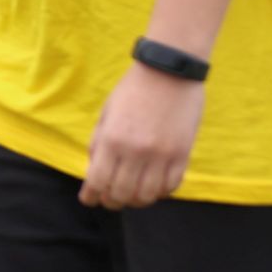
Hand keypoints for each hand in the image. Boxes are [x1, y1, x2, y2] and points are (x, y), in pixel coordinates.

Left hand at [79, 61, 206, 209]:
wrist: (169, 70)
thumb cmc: (133, 89)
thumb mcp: (107, 112)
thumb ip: (98, 143)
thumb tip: (93, 172)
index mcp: (112, 139)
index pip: (98, 181)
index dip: (92, 196)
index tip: (89, 200)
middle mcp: (135, 152)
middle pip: (121, 194)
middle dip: (112, 201)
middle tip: (111, 199)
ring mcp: (161, 156)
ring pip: (147, 196)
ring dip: (137, 200)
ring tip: (132, 195)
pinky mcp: (182, 155)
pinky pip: (170, 187)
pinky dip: (160, 192)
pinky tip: (154, 186)